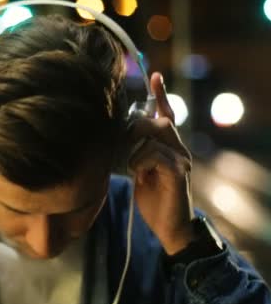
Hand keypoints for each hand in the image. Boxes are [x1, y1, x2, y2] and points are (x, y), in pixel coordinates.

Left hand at [128, 72, 194, 254]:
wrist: (169, 228)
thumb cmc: (152, 200)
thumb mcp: (139, 171)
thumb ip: (136, 152)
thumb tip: (122, 134)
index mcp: (169, 148)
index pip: (166, 116)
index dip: (160, 96)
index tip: (155, 76)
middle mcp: (179, 150)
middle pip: (158, 122)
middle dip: (136, 128)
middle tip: (124, 146)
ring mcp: (181, 160)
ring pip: (154, 136)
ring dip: (135, 152)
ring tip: (134, 170)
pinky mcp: (178, 172)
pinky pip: (154, 154)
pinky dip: (139, 163)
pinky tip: (139, 176)